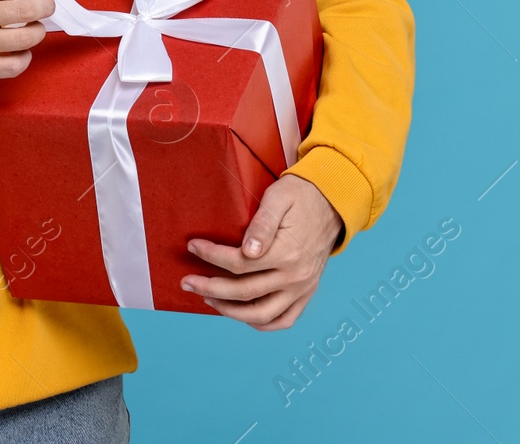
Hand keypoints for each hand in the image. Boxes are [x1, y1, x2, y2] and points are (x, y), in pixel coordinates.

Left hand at [179, 174, 342, 329]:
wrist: (332, 202)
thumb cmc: (300, 195)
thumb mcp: (279, 198)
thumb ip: (262, 224)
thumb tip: (247, 250)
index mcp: (287, 252)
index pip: (240, 263)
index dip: (212, 256)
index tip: (192, 246)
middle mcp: (296, 276)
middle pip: (245, 292)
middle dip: (210, 288)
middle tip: (187, 282)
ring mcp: (302, 288)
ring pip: (262, 314)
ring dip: (230, 312)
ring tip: (208, 300)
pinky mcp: (306, 292)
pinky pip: (284, 320)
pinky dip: (261, 323)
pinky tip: (240, 314)